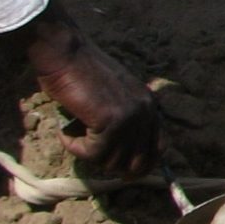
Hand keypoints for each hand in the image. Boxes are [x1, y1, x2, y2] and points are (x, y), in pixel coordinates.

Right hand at [6, 0, 162, 179]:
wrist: (65, 52)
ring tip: (72, 133)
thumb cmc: (79, 72)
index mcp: (149, 104)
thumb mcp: (112, 96)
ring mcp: (131, 116)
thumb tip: (124, 160)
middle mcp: (146, 111)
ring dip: (87, 153)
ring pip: (112, 161)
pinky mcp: (111, 120)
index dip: (141, 165)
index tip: (120, 170)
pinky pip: (93, 153)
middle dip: (111, 164)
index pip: (160, 148)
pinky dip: (74, 147)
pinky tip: (65, 130)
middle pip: (138, 163)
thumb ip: (123, 119)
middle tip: (88, 151)